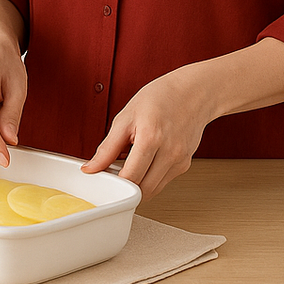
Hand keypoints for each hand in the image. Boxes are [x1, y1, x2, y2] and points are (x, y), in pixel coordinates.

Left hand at [82, 69, 208, 197]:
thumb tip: (92, 167)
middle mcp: (170, 153)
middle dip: (125, 187)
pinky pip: (163, 182)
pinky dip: (149, 178)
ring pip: (154, 190)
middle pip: (143, 189)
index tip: (102, 177)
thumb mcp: (125, 117)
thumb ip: (107, 147)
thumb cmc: (159, 99)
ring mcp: (180, 161)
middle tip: (113, 173)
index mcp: (151, 138)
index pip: (130, 176)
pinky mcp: (185, 165)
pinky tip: (143, 162)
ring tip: (128, 165)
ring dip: (138, 185)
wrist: (192, 93)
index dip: (113, 182)